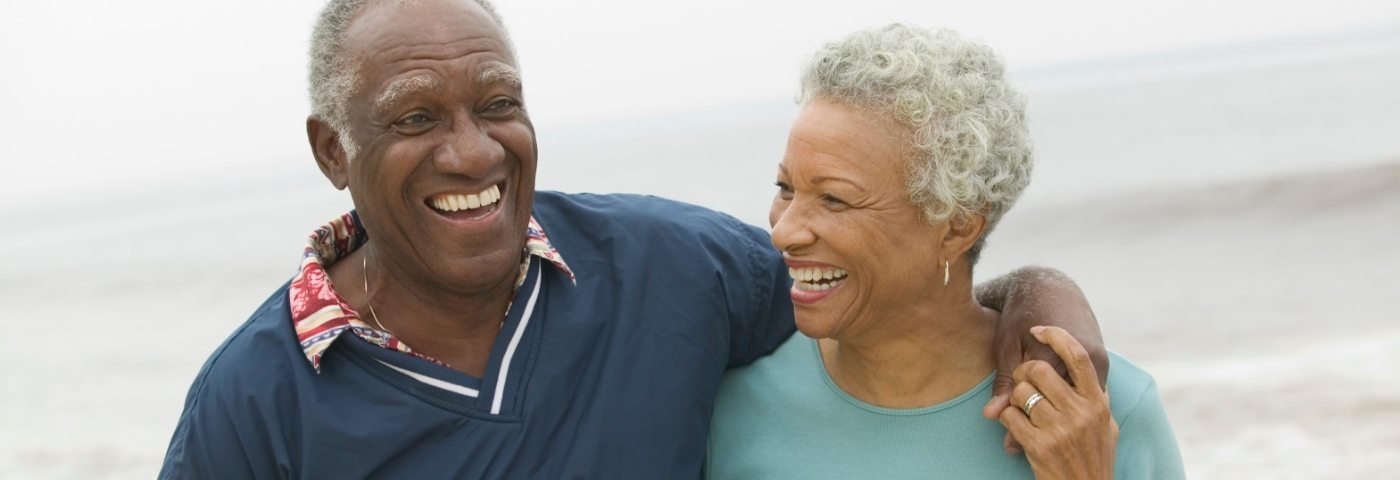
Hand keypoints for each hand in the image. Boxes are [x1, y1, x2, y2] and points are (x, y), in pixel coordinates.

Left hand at [977, 267, 1107, 453]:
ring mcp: (1098, 364)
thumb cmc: (1021, 316)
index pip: (1033, 398)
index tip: (1011, 397)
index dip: (1019, 402)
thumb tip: (990, 415)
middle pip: (1056, 402)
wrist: (1050, 288)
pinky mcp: (1103, 366)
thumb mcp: (1006, 346)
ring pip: (1073, 401)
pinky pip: (1085, 394)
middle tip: (1028, 400)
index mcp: (1057, 355)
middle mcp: (1084, 359)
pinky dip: (1070, 398)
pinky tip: (1057, 394)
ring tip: (1042, 394)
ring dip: (1057, 405)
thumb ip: (1003, 381)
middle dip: (1039, 406)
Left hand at [999, 326, 1117, 479]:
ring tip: (1022, 409)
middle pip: (1039, 369)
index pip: (1077, 355)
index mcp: (1098, 401)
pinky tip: (1015, 427)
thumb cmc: (1096, 459)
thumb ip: (1089, 397)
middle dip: (1024, 371)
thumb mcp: (1106, 427)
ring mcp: (1061, 429)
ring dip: (1014, 398)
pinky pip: (1009, 416)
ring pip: (1021, 392)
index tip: (1037, 330)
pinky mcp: (1040, 446)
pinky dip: (1005, 418)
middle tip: (1022, 381)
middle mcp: (1082, 412)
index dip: (1055, 336)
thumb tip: (1071, 368)